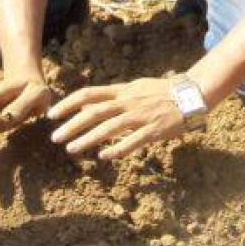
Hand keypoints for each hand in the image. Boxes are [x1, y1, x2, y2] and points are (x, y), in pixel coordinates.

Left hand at [48, 77, 190, 160]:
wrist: (191, 94)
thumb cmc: (160, 92)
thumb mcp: (133, 88)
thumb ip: (111, 97)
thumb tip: (87, 105)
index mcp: (122, 90)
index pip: (89, 94)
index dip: (68, 104)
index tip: (52, 114)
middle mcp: (128, 102)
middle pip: (94, 112)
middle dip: (72, 125)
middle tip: (55, 137)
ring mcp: (140, 116)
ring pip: (109, 128)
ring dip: (88, 139)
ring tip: (71, 149)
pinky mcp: (153, 130)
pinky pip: (133, 141)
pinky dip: (118, 149)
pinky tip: (104, 157)